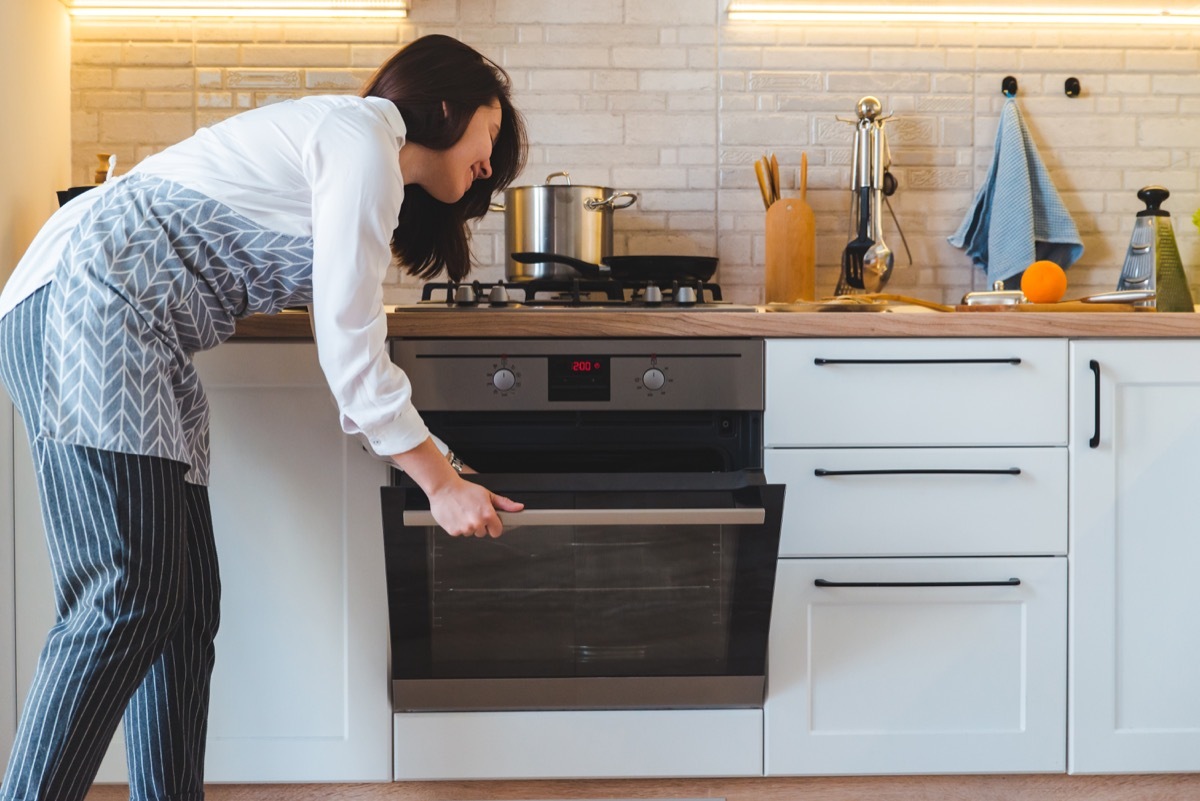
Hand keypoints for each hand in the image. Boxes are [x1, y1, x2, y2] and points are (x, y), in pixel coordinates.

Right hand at [390, 437, 521, 537]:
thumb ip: (504, 503)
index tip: (489, 521)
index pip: (497, 532)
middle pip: (483, 533)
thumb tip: (518, 507)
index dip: (494, 526)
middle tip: (473, 512)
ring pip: (471, 533)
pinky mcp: (453, 531)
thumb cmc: (464, 490)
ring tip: (464, 512)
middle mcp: (476, 523)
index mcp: (487, 515)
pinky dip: (458, 526)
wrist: (444, 487)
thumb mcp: (487, 494)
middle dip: (480, 525)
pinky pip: (459, 533)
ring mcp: (465, 528)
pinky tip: (457, 515)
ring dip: (468, 525)